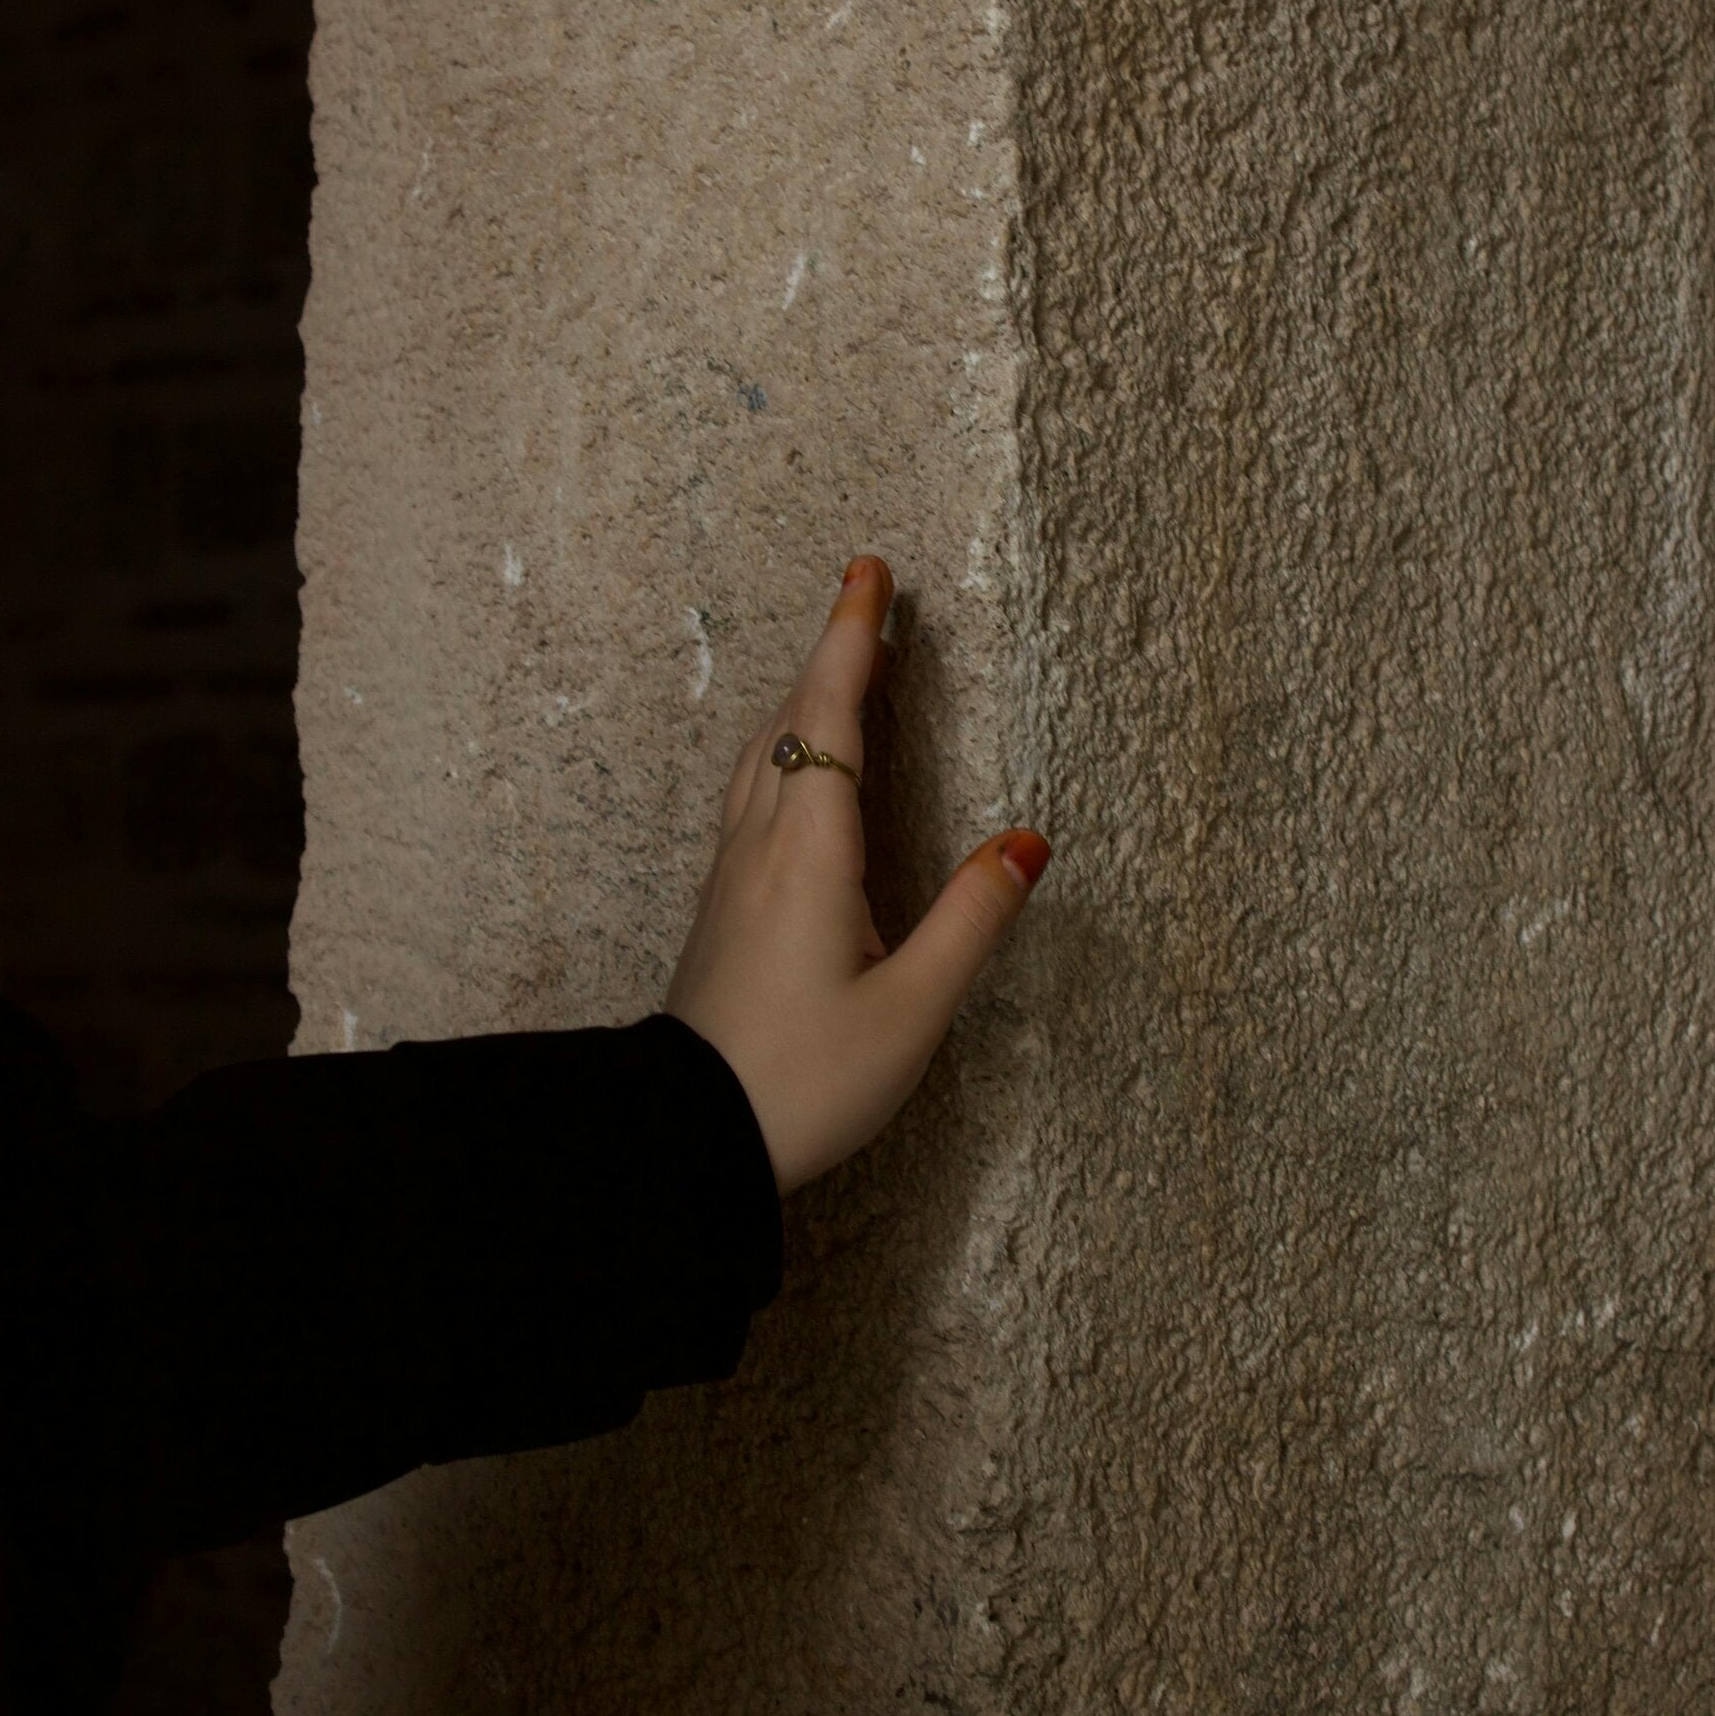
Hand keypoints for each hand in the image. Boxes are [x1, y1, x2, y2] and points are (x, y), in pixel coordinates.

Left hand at [665, 556, 1048, 1193]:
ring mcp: (733, 878)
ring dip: (803, 700)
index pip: (829, 717)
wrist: (688, 1140)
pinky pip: (752, 797)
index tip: (870, 574)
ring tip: (841, 669)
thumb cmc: (800, 1084)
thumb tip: (1026, 842)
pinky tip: (798, 773)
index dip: (853, 640)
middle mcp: (761, 849)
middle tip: (866, 597)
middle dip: (831, 653)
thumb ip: (971, 921)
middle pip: (790, 722)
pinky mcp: (724, 911)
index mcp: (809, 856)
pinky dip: (784, 751)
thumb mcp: (911, 1010)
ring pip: (763, 757)